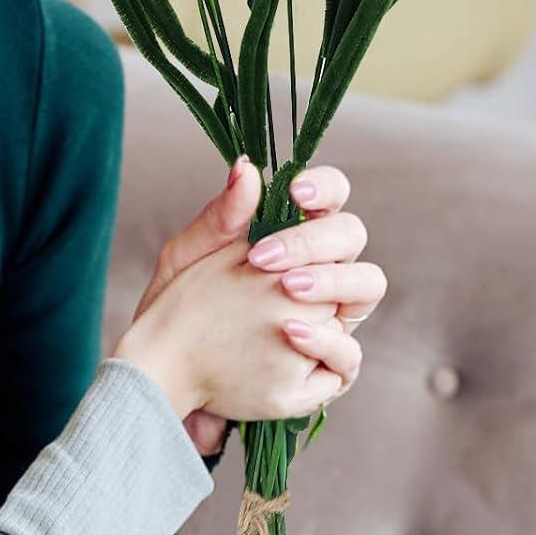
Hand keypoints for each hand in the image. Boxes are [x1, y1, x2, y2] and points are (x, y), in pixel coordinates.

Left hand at [126, 158, 383, 440]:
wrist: (167, 366)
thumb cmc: (177, 302)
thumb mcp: (187, 256)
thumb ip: (220, 217)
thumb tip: (246, 168)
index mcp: (292, 235)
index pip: (329, 198)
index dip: (324, 188)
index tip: (295, 192)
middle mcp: (321, 270)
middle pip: (351, 236)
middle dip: (315, 240)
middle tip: (265, 256)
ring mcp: (330, 315)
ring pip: (368, 284)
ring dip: (332, 281)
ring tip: (286, 287)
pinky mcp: (327, 363)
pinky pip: (351, 352)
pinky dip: (328, 339)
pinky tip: (290, 330)